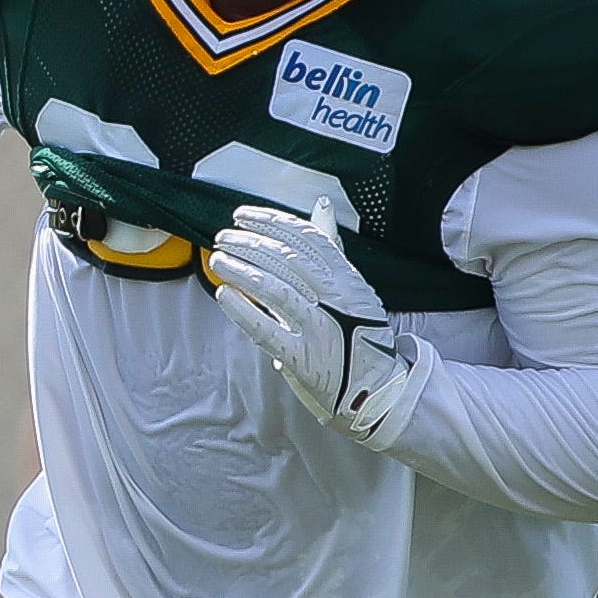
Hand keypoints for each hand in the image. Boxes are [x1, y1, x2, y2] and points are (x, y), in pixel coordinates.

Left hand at [206, 197, 431, 442]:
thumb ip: (332, 251)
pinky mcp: (304, 359)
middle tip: (223, 238)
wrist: (379, 390)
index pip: (307, 238)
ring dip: (242, 270)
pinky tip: (225, 295)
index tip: (243, 217)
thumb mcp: (355, 287)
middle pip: (287, 259)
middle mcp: (337, 300)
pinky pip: (267, 330)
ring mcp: (320, 329)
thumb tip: (320, 206)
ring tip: (218, 260)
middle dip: (250, 242)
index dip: (271, 222)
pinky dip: (243, 311)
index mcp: (349, 280)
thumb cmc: (362, 336)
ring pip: (275, 290)